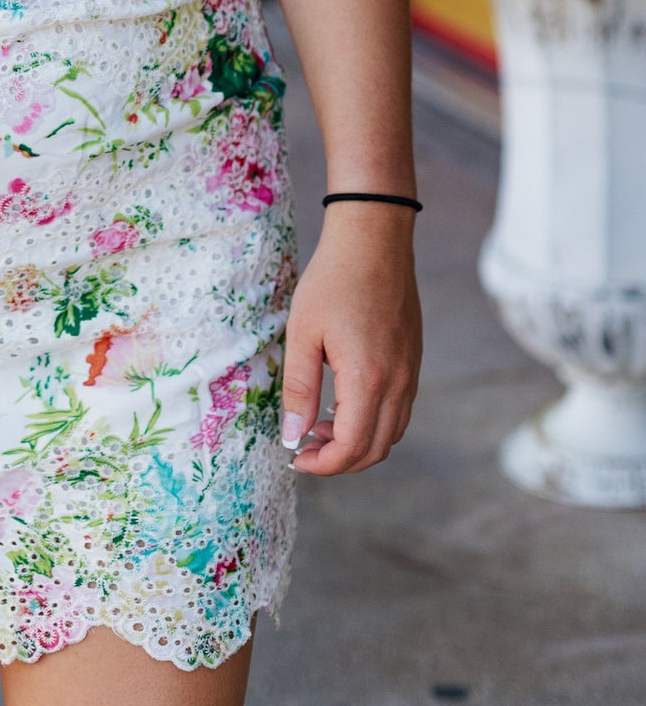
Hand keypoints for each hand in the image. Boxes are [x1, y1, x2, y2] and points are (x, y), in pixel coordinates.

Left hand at [280, 205, 420, 474]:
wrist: (374, 241)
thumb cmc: (332, 281)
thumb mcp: (303, 333)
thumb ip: (298, 389)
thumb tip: (292, 435)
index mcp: (367, 380)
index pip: (351, 448)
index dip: (322, 464)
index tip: (295, 457)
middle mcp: (397, 384)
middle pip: (375, 450)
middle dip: (339, 461)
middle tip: (304, 447)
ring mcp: (411, 374)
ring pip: (391, 434)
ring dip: (358, 443)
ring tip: (320, 427)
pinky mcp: (413, 362)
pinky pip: (399, 411)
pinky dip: (374, 423)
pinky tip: (344, 404)